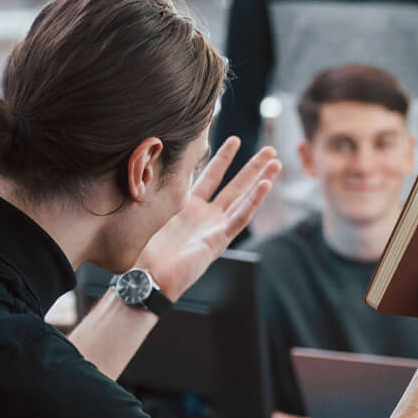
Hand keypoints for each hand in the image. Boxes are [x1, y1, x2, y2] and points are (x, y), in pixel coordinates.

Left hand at [137, 138, 280, 299]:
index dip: (223, 158)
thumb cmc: (141, 251)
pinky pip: (240, 218)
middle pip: (235, 185)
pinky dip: (254, 201)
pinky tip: (266, 184)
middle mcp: (205, 217)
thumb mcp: (148, 211)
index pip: (210, 177)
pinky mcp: (219, 241)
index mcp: (187, 207)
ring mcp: (214, 229)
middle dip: (253, 167)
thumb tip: (143, 163)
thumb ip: (154, 190)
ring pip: (243, 199)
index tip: (235, 140)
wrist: (144, 278)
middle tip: (270, 149)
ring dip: (260, 180)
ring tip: (276, 162)